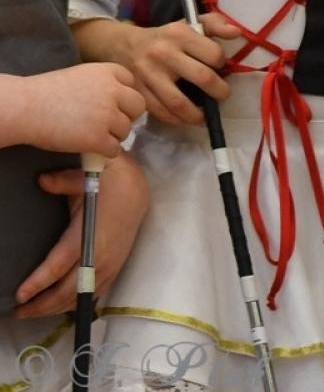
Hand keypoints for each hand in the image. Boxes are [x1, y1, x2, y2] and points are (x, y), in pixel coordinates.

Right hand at [11, 63, 144, 155]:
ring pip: (126, 130)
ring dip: (114, 135)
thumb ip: (103, 84)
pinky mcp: (98, 137)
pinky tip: (92, 148)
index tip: (109, 104)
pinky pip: (115, 148)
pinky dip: (105, 151)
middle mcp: (114, 91)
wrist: (25, 108)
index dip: (122, 96)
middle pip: (137, 106)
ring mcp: (108, 115)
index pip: (131, 83)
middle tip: (108, 123)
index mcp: (108, 72)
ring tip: (94, 135)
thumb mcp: (81, 76)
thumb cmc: (46, 92)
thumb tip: (120, 99)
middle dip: (126, 116)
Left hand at [14, 156, 149, 316]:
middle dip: (42, 304)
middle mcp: (101, 255)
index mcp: (90, 234)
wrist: (139, 190)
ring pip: (81, 295)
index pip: (61, 264)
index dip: (40, 282)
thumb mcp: (89, 175)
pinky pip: (94, 292)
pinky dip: (75, 303)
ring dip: (56, 307)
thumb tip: (41, 181)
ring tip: (32, 312)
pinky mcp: (115, 267)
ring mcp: (110, 264)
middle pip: (69, 289)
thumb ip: (63, 181)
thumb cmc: (113, 182)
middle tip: (19, 311)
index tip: (20, 295)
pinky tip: (59, 307)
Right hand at [120, 15, 236, 124]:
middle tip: (222, 96)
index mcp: (179, 34)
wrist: (125, 45)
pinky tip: (184, 118)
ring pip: (178, 102)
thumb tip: (236, 33)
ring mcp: (148, 74)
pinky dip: (175, 119)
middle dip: (219, 91)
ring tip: (205, 116)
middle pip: (201, 77)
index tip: (221, 68)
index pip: (212, 53)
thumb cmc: (166, 37)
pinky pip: (160, 112)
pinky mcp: (138, 90)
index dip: (222, 63)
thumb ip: (216, 24)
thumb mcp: (190, 23)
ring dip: (196, 114)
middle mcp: (163, 53)